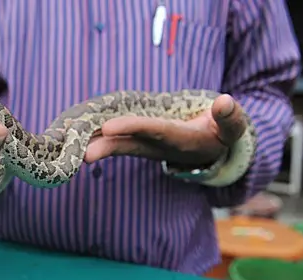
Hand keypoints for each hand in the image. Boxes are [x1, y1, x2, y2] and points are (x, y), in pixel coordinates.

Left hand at [85, 94, 246, 166]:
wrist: (213, 149)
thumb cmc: (223, 133)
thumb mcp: (232, 127)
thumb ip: (230, 117)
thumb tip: (225, 102)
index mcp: (179, 140)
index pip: (152, 131)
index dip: (131, 128)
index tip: (108, 127)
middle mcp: (159, 146)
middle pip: (128, 145)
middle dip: (104, 147)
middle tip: (80, 153)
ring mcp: (147, 146)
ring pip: (118, 144)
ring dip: (95, 145)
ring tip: (70, 145)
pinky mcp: (140, 142)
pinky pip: (116, 141)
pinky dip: (98, 138)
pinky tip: (78, 137)